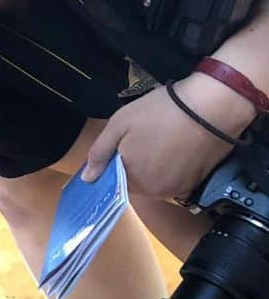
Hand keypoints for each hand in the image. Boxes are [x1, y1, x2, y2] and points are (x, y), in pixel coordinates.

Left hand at [81, 74, 255, 199]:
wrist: (211, 107)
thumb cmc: (160, 112)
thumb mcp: (119, 125)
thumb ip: (100, 153)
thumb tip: (87, 178)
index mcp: (132, 179)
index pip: (114, 180)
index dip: (114, 163)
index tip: (123, 145)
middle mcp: (155, 192)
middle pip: (136, 181)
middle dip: (135, 163)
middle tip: (144, 137)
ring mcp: (178, 189)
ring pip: (156, 181)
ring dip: (154, 166)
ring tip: (161, 140)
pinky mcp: (197, 182)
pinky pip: (177, 179)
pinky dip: (174, 167)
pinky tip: (177, 146)